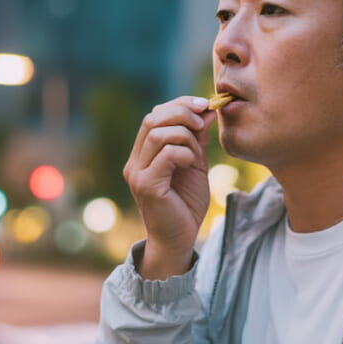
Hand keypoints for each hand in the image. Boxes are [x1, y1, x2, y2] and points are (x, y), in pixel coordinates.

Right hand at [123, 96, 215, 279]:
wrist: (180, 239)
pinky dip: (185, 152)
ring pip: (158, 134)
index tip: (204, 104)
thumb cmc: (186, 204)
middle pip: (152, 119)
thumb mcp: (195, 163)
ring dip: (186, 136)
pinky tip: (193, 164)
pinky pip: (166, 154)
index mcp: (143, 154)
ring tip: (198, 153)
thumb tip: (208, 110)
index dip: (179, 105)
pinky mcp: (146, 185)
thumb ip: (197, 138)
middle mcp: (135, 162)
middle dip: (182, 113)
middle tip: (204, 120)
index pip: (154, 116)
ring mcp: (137, 173)